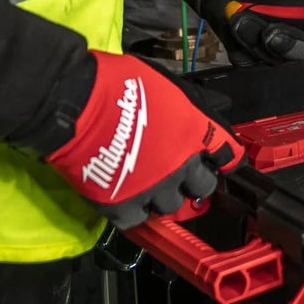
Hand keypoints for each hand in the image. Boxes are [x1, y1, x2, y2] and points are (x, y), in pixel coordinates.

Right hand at [45, 51, 242, 229]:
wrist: (76, 104)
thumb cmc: (117, 82)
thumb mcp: (164, 83)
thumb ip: (185, 106)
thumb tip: (198, 113)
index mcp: (193, 132)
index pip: (227, 154)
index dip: (224, 158)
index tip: (218, 161)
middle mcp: (181, 165)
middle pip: (204, 187)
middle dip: (196, 181)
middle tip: (181, 176)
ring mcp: (153, 189)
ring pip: (172, 206)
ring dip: (164, 197)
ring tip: (150, 187)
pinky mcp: (123, 206)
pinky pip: (138, 220)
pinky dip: (134, 212)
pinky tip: (127, 200)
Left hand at [195, 0, 303, 62]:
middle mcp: (296, 20)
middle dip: (294, 45)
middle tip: (273, 32)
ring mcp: (271, 34)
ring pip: (278, 56)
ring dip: (259, 37)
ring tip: (240, 13)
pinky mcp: (245, 44)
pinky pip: (250, 57)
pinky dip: (241, 41)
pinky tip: (232, 18)